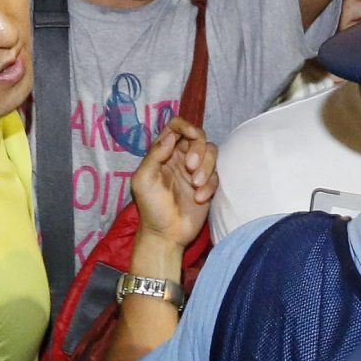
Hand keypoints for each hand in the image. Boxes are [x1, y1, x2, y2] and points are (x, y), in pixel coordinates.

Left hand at [129, 118, 216, 250]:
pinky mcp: (208, 184)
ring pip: (211, 152)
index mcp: (163, 152)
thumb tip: (170, 136)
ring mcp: (195, 170)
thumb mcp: (143, 181)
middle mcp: (180, 157)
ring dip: (207, 167)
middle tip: (190, 167)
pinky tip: (199, 199)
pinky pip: (217, 174)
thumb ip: (154, 156)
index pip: (176, 126)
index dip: (185, 126)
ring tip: (196, 186)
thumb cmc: (151, 207)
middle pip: (198, 136)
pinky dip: (210, 185)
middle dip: (198, 149)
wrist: (166, 234)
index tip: (192, 136)